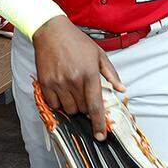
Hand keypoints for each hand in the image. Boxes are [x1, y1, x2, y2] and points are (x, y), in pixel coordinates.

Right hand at [33, 15, 124, 139]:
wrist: (52, 31)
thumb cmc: (77, 42)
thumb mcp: (99, 54)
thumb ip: (111, 74)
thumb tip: (121, 90)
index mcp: (89, 74)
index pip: (95, 107)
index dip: (99, 124)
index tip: (100, 136)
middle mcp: (73, 81)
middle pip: (82, 110)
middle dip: (86, 108)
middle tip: (85, 96)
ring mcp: (58, 83)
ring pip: (68, 109)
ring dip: (73, 106)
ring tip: (73, 92)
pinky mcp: (45, 83)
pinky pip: (53, 104)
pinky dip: (59, 103)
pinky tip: (62, 92)